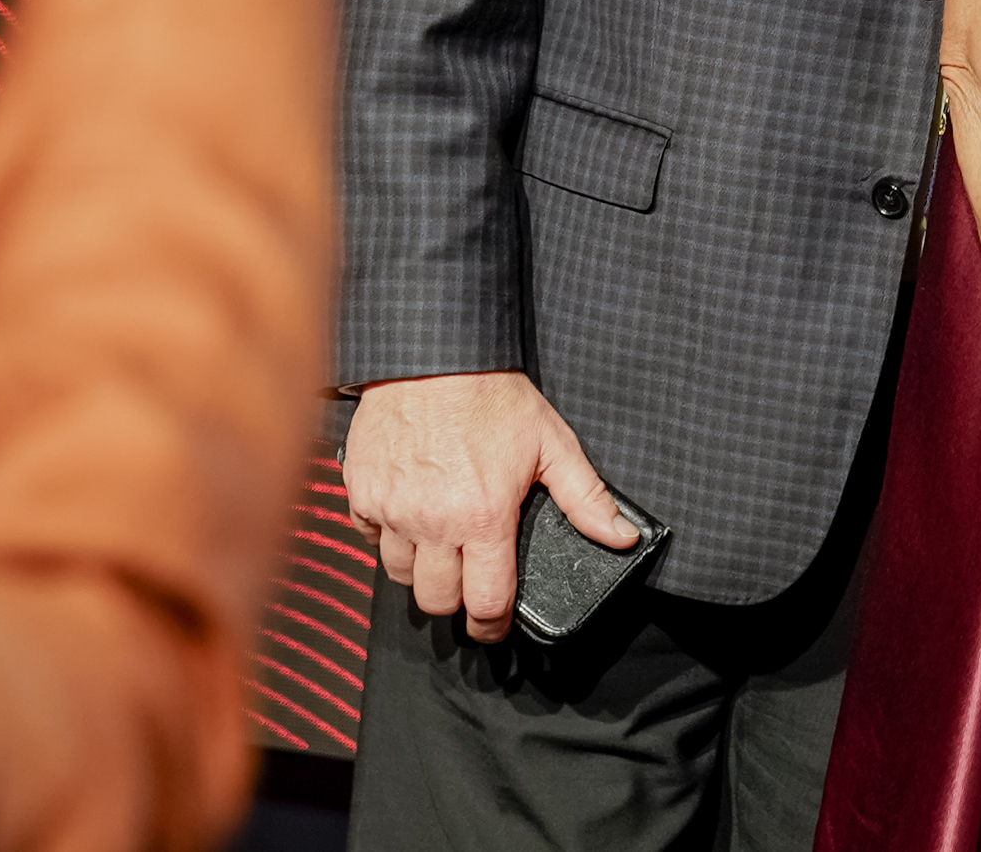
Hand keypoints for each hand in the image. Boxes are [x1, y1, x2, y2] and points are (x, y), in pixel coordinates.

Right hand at [340, 370, 636, 641]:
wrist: (432, 354)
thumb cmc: (493, 395)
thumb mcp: (551, 442)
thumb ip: (585, 497)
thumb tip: (620, 537)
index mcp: (483, 519)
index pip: (486, 602)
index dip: (493, 625)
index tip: (496, 627)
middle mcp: (432, 524)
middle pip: (436, 601)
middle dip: (455, 602)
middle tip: (468, 586)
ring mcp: (391, 510)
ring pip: (398, 575)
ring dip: (420, 571)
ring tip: (440, 550)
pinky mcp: (361, 493)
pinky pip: (369, 537)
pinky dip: (387, 536)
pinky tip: (408, 516)